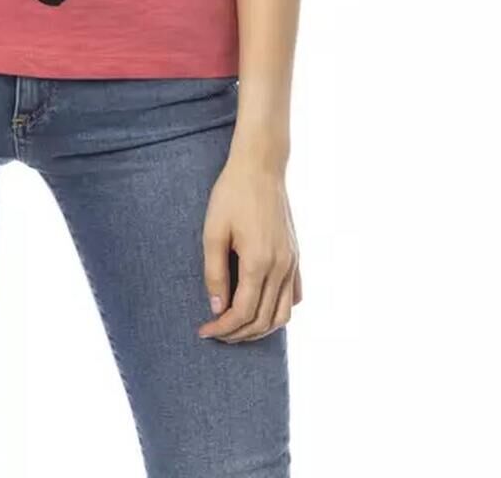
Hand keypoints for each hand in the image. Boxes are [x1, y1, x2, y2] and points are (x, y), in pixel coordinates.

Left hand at [197, 152, 301, 342]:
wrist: (261, 166)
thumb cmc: (232, 194)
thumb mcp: (213, 231)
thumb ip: (214, 273)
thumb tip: (217, 308)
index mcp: (259, 262)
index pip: (243, 313)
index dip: (223, 328)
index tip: (205, 331)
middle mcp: (281, 267)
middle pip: (263, 320)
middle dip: (238, 334)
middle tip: (216, 332)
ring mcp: (292, 262)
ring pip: (283, 315)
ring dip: (260, 328)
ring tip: (237, 327)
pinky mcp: (296, 256)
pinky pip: (294, 296)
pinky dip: (278, 310)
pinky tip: (260, 307)